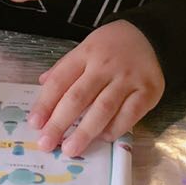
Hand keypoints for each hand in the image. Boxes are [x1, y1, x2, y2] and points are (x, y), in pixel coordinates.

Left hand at [29, 20, 162, 155]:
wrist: (150, 36)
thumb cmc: (111, 47)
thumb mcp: (86, 48)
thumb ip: (65, 68)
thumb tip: (41, 84)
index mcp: (85, 54)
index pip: (60, 80)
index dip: (45, 103)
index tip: (35, 124)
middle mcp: (105, 66)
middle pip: (78, 97)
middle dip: (60, 122)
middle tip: (47, 143)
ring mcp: (127, 79)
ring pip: (103, 108)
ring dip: (85, 131)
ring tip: (70, 149)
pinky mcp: (148, 91)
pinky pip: (129, 114)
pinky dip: (115, 128)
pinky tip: (102, 138)